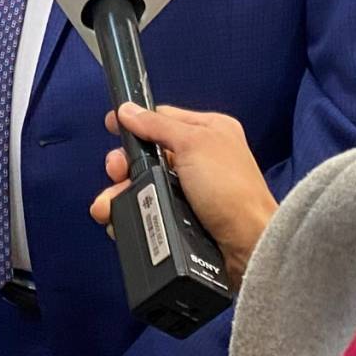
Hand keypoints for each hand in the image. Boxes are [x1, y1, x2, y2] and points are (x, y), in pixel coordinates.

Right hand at [90, 102, 277, 290]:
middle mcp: (198, 159)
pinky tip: (118, 219)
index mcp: (208, 131)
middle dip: (124, 165)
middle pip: (146, 155)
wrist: (248, 245)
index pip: (162, 118)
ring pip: (142, 186)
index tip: (111, 128)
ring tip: (108, 206)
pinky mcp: (181, 219)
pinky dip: (131, 214)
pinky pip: (147, 210)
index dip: (135, 124)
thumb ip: (157, 125)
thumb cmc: (231, 190)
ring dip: (120, 194)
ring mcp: (189, 191)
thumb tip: (127, 110)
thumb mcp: (193, 144)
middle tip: (116, 173)